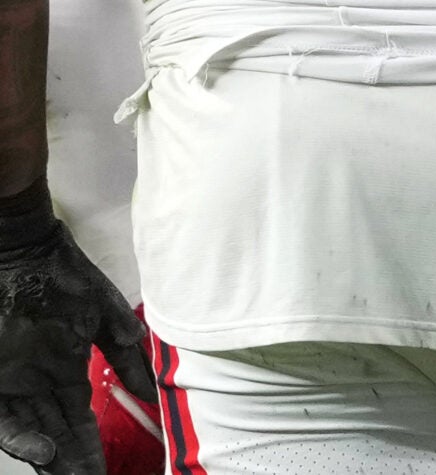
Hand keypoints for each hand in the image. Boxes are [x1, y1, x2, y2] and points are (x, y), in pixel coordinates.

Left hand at [0, 214, 148, 474]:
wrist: (24, 251)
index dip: (89, 449)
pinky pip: (7, 421)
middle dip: (74, 463)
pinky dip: (23, 439)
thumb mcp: (104, 313)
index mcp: (65, 370)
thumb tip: (153, 386)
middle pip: (57, 435)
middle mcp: (38, 384)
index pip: (79, 421)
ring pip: (33, 434)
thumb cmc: (64, 275)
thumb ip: (125, 351)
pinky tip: (45, 451)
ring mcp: (16, 383)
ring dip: (53, 459)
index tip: (101, 473)